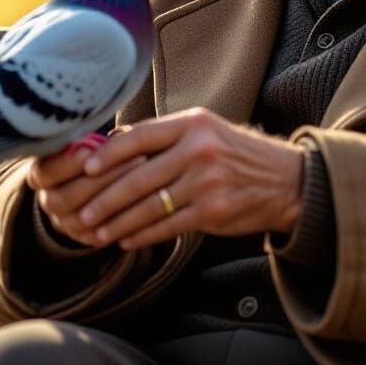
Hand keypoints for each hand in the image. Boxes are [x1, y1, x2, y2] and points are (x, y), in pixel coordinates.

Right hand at [26, 141, 146, 246]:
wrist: (94, 183)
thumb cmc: (95, 150)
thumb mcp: (88, 140)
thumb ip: (92, 140)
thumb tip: (114, 135)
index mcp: (41, 175)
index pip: (44, 174)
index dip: (66, 164)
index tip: (88, 150)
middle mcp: (48, 201)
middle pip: (64, 198)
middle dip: (101, 179)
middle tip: (135, 158)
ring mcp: (65, 223)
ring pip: (83, 218)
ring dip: (115, 197)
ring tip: (144, 176)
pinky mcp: (86, 237)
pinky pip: (101, 234)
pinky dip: (123, 217)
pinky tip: (146, 199)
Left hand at [71, 108, 303, 250]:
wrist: (284, 180)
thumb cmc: (236, 154)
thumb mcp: (207, 131)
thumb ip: (167, 137)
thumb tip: (113, 144)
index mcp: (193, 124)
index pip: (140, 135)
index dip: (109, 153)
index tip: (85, 168)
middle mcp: (199, 149)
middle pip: (139, 176)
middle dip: (105, 198)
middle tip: (80, 212)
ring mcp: (206, 181)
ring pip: (149, 206)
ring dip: (118, 223)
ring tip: (97, 232)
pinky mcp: (213, 211)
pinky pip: (167, 226)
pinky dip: (143, 235)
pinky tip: (127, 240)